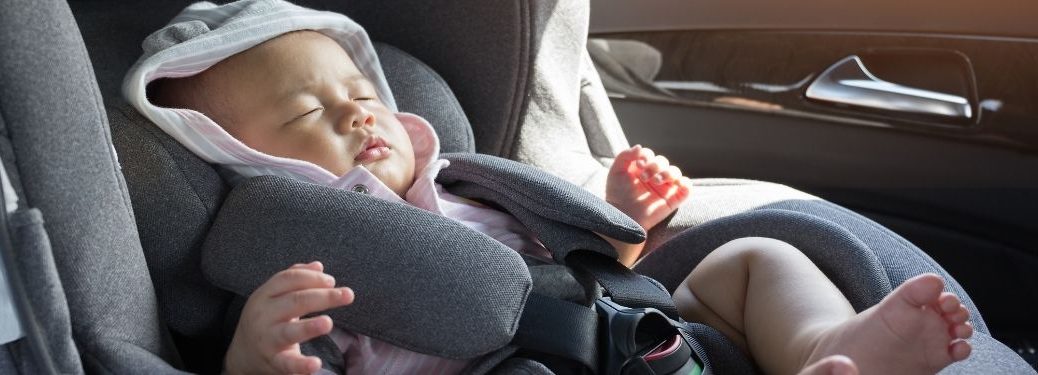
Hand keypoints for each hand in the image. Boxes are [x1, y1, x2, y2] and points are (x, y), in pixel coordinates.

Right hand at [224, 261, 354, 374]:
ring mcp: (267, 339)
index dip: (312, 278)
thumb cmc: (266, 319)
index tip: (332, 281)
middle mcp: (264, 315)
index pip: (289, 279)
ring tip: (327, 323)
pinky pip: (288, 364)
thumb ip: (295, 279)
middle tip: (347, 294)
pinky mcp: (273, 361)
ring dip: (309, 327)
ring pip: (288, 332)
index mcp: (265, 295)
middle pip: (295, 301)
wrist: (242, 354)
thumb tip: (319, 266)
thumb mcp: (273, 296)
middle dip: (323, 296)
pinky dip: (301, 365)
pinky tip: (316, 365)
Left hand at [606, 145, 690, 230]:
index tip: (639, 165)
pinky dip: (686, 183)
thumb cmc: (617, 195)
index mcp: (642, 169)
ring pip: (675, 172)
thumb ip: (624, 156)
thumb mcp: (616, 171)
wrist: (623, 216)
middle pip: (663, 161)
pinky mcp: (673, 199)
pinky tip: (676, 184)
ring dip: (667, 173)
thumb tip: (640, 147)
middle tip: (644, 177)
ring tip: (655, 181)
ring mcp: (665, 187)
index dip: (646, 156)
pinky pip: (687, 188)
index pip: (650, 155)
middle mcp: (654, 176)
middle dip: (655, 166)